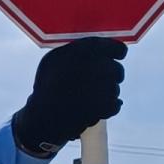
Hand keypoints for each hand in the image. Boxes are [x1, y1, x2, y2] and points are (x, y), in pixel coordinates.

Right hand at [10, 36, 125, 156]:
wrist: (44, 115)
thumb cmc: (47, 85)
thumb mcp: (56, 59)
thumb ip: (78, 51)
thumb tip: (96, 50)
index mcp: (88, 49)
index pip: (118, 48)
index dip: (116, 54)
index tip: (113, 58)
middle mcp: (101, 65)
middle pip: (117, 70)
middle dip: (109, 76)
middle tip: (94, 82)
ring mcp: (106, 86)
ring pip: (115, 88)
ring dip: (106, 93)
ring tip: (86, 98)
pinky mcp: (107, 105)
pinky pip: (115, 105)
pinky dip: (107, 108)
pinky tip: (95, 108)